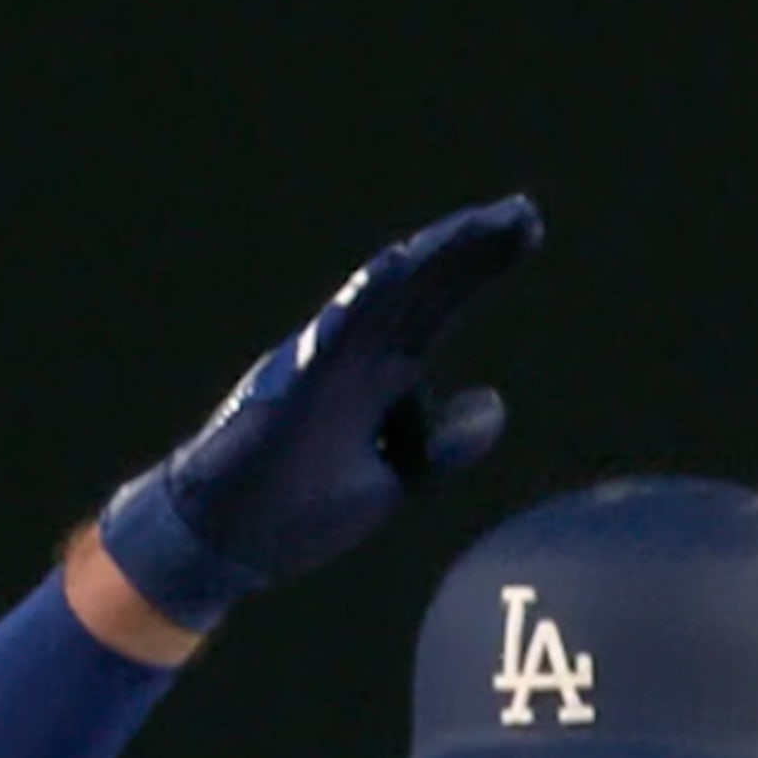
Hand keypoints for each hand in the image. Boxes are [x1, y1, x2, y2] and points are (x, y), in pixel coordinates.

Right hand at [97, 195, 544, 631]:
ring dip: (427, 262)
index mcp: (377, 375)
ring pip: (381, 298)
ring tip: (474, 227)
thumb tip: (495, 403)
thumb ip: (443, 446)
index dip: (480, 268)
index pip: (438, 306)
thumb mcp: (393, 479)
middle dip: (470, 251)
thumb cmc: (298, 512)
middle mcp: (353, 357)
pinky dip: (360, 300)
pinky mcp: (290, 386)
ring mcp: (321, 366)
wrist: (228, 544)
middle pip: (421, 290)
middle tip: (524, 214)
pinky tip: (396, 265)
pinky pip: (329, 334)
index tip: (529, 230)